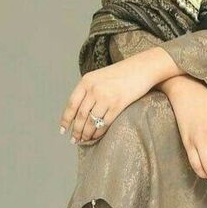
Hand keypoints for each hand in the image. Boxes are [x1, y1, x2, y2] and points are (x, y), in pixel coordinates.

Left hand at [59, 49, 173, 143]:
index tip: (63, 130)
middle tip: (74, 140)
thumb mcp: (99, 77)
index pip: (72, 104)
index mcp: (86, 81)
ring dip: (86, 134)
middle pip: (81, 115)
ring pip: (91, 121)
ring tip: (84, 140)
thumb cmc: (121, 73)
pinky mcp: (118, 104)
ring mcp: (106, 97)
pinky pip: (104, 123)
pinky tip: (96, 136)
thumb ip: (88, 91)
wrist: (142, 67)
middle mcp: (94, 89)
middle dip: (76, 130)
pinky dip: (98, 132)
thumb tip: (78, 113)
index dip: (66, 120)